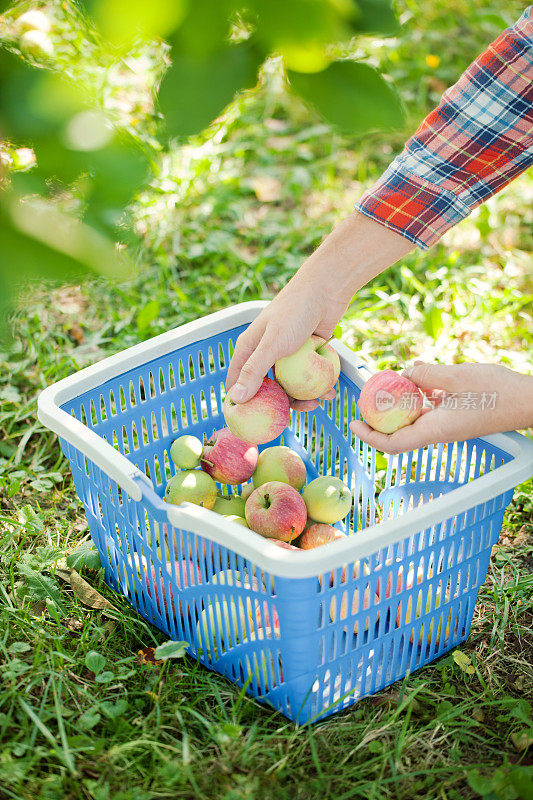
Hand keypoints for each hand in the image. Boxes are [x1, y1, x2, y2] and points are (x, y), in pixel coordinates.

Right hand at [225, 270, 346, 411]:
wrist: (326, 289)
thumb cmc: (295, 312)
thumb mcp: (272, 344)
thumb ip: (254, 371)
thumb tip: (236, 399)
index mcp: (249, 350)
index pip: (236, 383)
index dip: (240, 405)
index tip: (250, 425)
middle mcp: (265, 354)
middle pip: (266, 390)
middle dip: (279, 406)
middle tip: (292, 419)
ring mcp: (287, 356)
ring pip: (289, 386)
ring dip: (303, 398)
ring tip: (318, 403)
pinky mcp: (306, 355)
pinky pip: (308, 378)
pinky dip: (317, 387)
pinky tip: (329, 393)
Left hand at [349, 362, 532, 453]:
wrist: (529, 400)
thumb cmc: (498, 391)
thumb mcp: (457, 375)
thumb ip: (426, 374)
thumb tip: (404, 373)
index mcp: (436, 430)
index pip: (393, 443)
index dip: (369, 437)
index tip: (354, 423)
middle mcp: (438, 433)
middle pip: (398, 433)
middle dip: (378, 418)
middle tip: (365, 399)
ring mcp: (447, 426)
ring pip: (412, 420)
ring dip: (397, 405)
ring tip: (386, 384)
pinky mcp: (454, 418)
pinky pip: (428, 411)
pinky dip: (417, 398)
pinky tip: (416, 377)